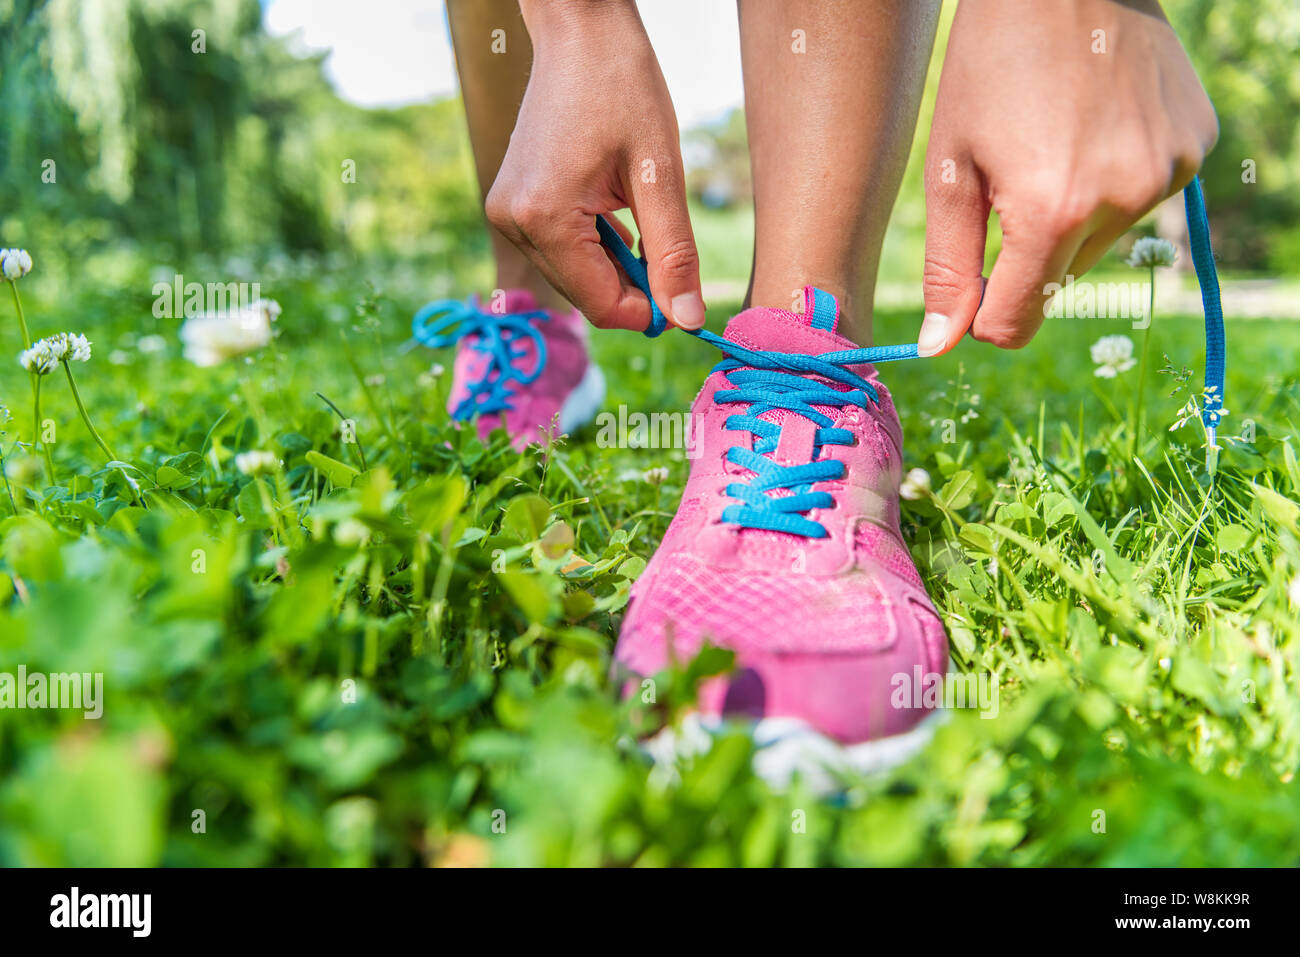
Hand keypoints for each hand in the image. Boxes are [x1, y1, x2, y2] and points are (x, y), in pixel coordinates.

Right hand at [486, 0, 704, 331]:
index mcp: (543, 218)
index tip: (684, 296)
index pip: (599, 304)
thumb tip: (688, 319)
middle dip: (632, 286)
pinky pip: (560, 249)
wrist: (580, 30)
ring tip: (638, 211)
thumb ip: (674, 253)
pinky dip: (595, 246)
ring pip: (572, 275)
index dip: (648, 312)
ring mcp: (507, 214)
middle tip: (669, 249)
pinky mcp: (511, 204)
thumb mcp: (660, 173)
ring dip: (615, 264)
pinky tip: (615, 210)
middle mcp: (513, 223)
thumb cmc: (622, 86)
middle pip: (584, 293)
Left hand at [919, 0, 1217, 353]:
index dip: (985, 312)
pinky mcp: (1194, 148)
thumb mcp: (950, 170)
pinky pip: (1142, 197)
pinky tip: (1095, 125)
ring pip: (1101, 241)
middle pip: (1058, 281)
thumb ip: (947, 267)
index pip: (1015, 322)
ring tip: (1054, 141)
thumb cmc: (990, 65)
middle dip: (1027, 253)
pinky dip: (1114, 179)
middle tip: (1010, 179)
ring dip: (1073, 216)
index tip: (973, 280)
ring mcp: (1168, 173)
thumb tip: (940, 345)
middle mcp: (1121, 201)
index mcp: (1051, 212)